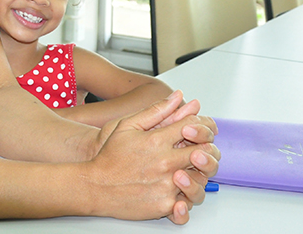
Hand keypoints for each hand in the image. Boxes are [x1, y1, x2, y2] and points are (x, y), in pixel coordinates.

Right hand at [85, 92, 219, 223]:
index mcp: (157, 140)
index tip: (198, 130)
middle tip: (199, 151)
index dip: (201, 126)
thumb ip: (155, 111)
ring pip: (202, 178)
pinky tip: (179, 190)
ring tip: (188, 171)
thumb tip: (177, 96)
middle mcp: (165, 162)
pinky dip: (188, 196)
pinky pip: (189, 201)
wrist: (95, 186)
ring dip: (200, 174)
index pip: (193, 127)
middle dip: (207, 150)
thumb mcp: (128, 125)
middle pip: (204, 152)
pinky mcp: (165, 205)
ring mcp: (167, 185)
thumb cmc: (110, 157)